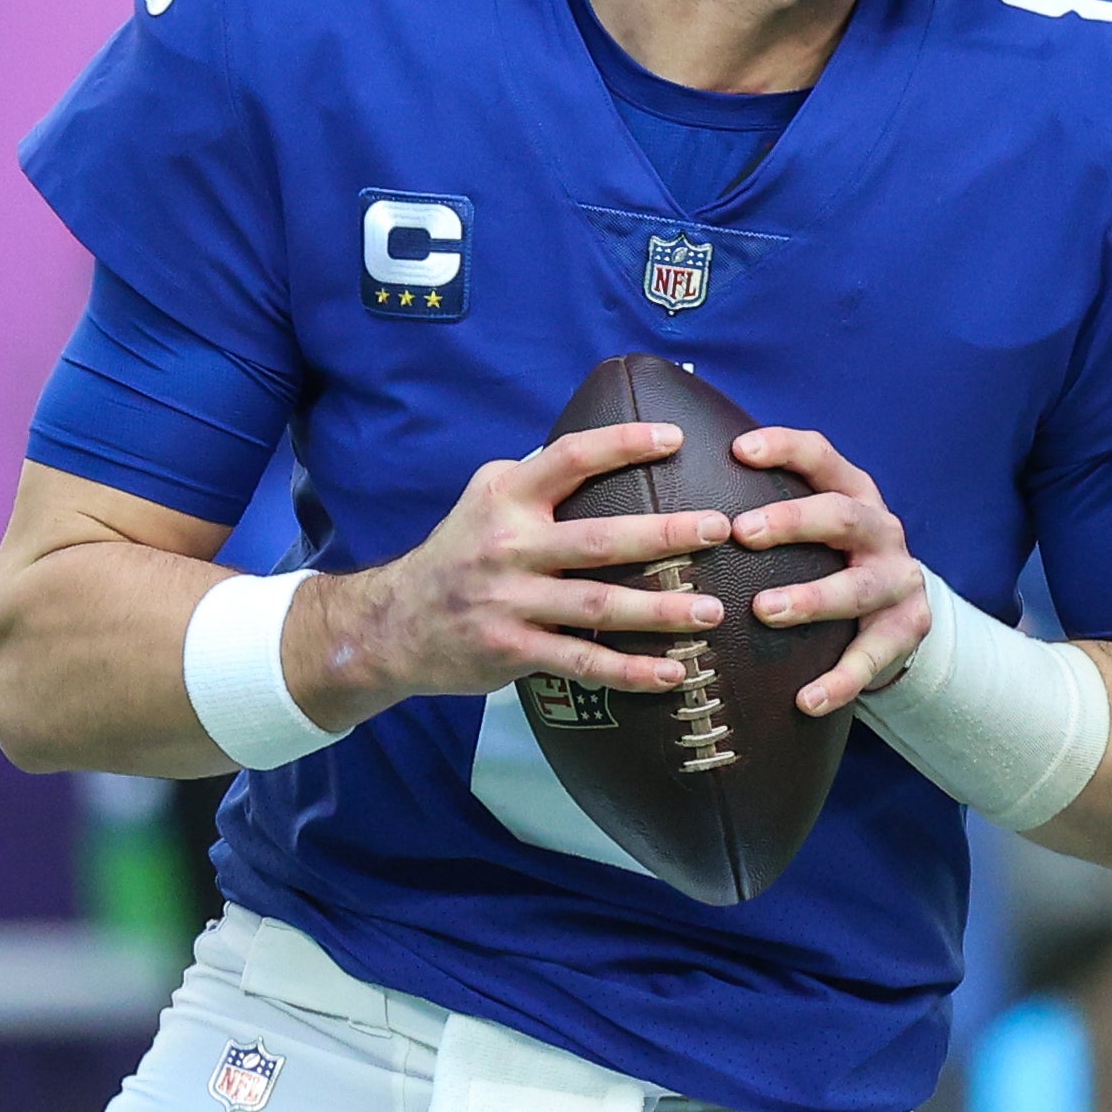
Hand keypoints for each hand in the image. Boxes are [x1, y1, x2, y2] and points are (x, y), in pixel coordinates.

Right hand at [284, 422, 733, 734]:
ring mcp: (511, 602)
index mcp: (506, 497)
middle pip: (599, 539)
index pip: (570, 458)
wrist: (392, 625)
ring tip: (710, 612)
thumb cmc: (458, 554)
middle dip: (665, 534)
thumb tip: (602, 448)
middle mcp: (509, 547)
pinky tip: (672, 673)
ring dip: (660, 611)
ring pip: (599, 606)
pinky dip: (630, 671)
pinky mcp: (512, 651)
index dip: (623, 444)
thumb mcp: (484, 499)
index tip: (675, 438)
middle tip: (719, 529)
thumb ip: (535, 476)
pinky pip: (582, 663)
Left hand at [725, 427, 931, 716]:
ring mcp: (899, 580)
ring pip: (858, 588)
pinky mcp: (907, 629)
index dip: (783, 448)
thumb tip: (674, 496)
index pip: (821, 456)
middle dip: (792, 522)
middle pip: (842, 516)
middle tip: (741, 531)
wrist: (898, 609)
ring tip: (764, 611)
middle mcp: (881, 529)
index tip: (738, 451)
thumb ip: (764, 507)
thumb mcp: (812, 524)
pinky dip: (839, 680)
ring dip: (811, 598)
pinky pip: (871, 658)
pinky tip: (805, 700)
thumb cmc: (830, 558)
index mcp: (853, 491)